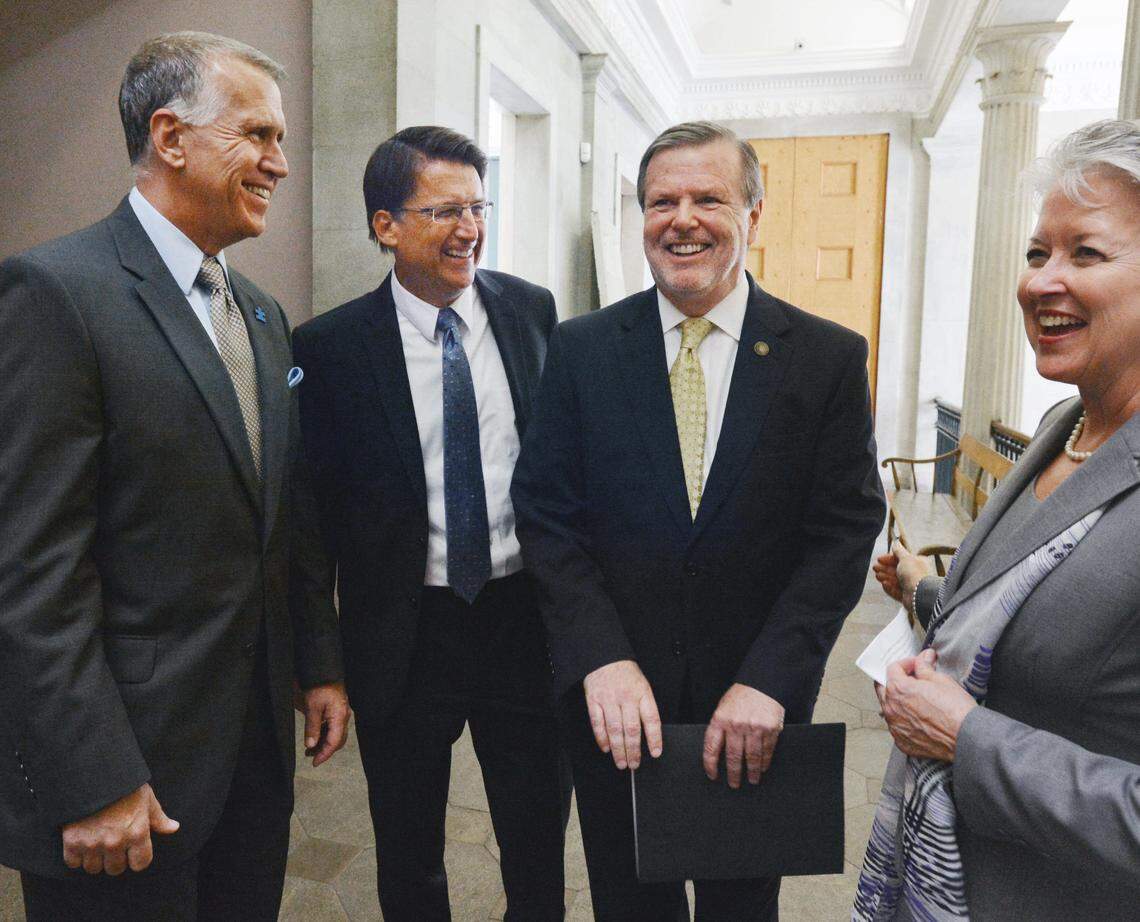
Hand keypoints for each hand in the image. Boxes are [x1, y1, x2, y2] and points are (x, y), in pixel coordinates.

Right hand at [62, 783, 178, 874]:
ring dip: (95, 859)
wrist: (92, 775)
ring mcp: (93, 844)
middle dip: (115, 860)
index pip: (141, 864)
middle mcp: (116, 842)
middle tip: (113, 845)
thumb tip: (173, 828)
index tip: (133, 851)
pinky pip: (73, 863)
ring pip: (94, 868)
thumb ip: (159, 818)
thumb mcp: (146, 798)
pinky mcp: (72, 842)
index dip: (137, 858)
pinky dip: (75, 856)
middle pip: (116, 869)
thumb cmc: (124, 786)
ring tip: (96, 843)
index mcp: (137, 833)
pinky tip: (81, 842)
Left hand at [295, 681, 350, 766]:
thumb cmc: (318, 685)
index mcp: (340, 717)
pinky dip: (324, 734)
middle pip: (337, 740)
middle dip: (325, 750)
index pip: (334, 742)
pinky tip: (315, 736)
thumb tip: (311, 745)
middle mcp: (344, 717)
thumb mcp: (312, 707)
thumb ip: (312, 728)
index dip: (324, 754)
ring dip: (324, 743)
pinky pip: (333, 727)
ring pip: (336, 734)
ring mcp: (341, 713)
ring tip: (310, 748)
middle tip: (311, 757)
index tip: (315, 763)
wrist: (323, 669)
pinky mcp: (337, 710)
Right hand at [583, 660, 661, 769]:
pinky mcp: (593, 700)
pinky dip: (601, 738)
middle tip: (634, 764)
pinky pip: (597, 723)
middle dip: (633, 751)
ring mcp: (609, 699)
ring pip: (614, 729)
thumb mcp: (642, 685)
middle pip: (631, 729)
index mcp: (642, 692)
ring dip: (618, 749)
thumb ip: (645, 706)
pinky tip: (606, 748)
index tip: (655, 753)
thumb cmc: (626, 673)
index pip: (651, 719)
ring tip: (621, 762)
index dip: (654, 738)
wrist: (605, 656)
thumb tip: (649, 734)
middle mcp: (626, 697)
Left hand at [703, 684, 784, 787]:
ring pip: (752, 757)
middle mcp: (736, 725)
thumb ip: (720, 727)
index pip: (711, 748)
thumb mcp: (723, 707)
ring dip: (752, 772)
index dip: (710, 764)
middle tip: (734, 784)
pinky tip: (763, 768)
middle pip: (733, 757)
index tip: (712, 775)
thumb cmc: (741, 696)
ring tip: (752, 780)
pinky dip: (765, 762)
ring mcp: (754, 727)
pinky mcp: (771, 729)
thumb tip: (717, 751)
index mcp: (720, 719)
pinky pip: (767, 750)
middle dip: (733, 774)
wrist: (762, 683)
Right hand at [873, 540, 932, 610]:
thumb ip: (899, 551)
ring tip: (877, 576)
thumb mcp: (905, 558)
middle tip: (875, 567)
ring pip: (895, 581)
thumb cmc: (915, 574)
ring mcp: (911, 586)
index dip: (889, 559)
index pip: (901, 559)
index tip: (879, 559)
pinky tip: (884, 584)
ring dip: (886, 577)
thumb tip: (896, 542)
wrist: (920, 594)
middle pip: (897, 570)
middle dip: (885, 568)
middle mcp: (915, 574)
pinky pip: (896, 591)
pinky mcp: (907, 597)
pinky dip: (889, 588)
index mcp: (917, 563)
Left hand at [881, 649, 975, 760]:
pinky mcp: (902, 742)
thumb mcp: (941, 680)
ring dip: (899, 701)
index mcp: (898, 689)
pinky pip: (897, 727)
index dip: (906, 664)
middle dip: (896, 681)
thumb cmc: (956, 710)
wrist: (966, 738)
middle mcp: (891, 708)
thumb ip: (925, 667)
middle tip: (911, 680)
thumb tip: (923, 658)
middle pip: (884, 688)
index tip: (916, 665)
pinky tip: (919, 719)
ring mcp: (895, 727)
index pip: (893, 668)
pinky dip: (904, 721)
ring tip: (917, 700)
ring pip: (890, 709)